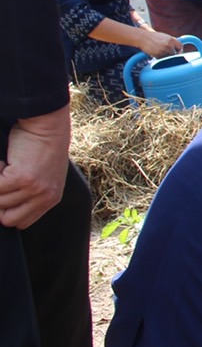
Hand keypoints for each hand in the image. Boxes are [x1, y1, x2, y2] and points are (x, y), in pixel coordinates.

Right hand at [0, 107, 71, 228]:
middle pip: (8, 219)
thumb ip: (32, 193)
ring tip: (7, 166)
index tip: (3, 196)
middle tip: (2, 182)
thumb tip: (4, 205)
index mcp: (52, 199)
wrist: (48, 124)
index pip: (22, 222)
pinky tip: (4, 161)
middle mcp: (46, 197)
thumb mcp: (44, 175)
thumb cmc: (42, 146)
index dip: (7, 211)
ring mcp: (34, 189)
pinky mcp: (22, 178)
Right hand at [140, 31, 184, 57]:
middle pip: (174, 54)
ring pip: (168, 57)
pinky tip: (156, 53)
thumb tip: (178, 48)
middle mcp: (169, 45)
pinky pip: (162, 59)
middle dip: (171, 54)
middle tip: (166, 53)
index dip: (179, 50)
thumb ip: (172, 42)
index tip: (177, 52)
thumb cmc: (154, 37)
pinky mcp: (158, 54)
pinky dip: (159, 58)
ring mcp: (164, 50)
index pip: (180, 47)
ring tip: (159, 51)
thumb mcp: (165, 37)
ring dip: (165, 56)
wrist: (143, 38)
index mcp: (172, 39)